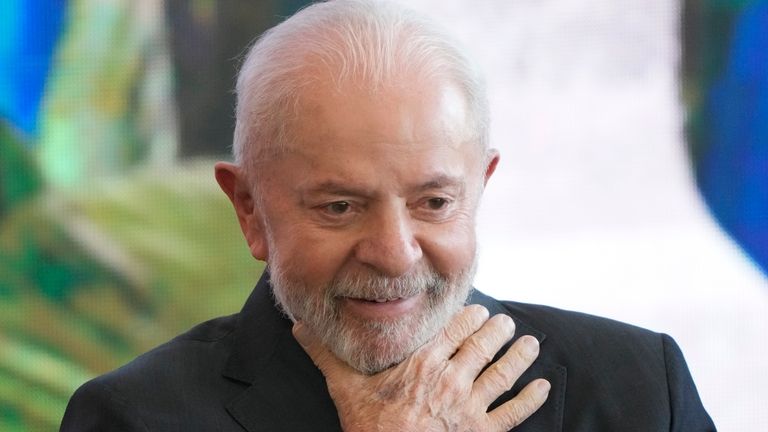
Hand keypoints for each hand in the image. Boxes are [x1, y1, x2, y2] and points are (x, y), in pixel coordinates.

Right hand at [292, 304, 549, 431]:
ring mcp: (470, 406)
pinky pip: (513, 413)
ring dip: (520, 356)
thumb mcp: (345, 388)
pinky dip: (530, 399)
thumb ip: (327, 354)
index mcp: (423, 362)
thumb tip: (299, 326)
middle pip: (482, 345)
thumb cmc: (370, 428)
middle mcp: (452, 378)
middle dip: (498, 330)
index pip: (453, 329)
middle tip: (508, 321)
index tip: (481, 308)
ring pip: (502, 372)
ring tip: (531, 343)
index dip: (471, 317)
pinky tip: (543, 387)